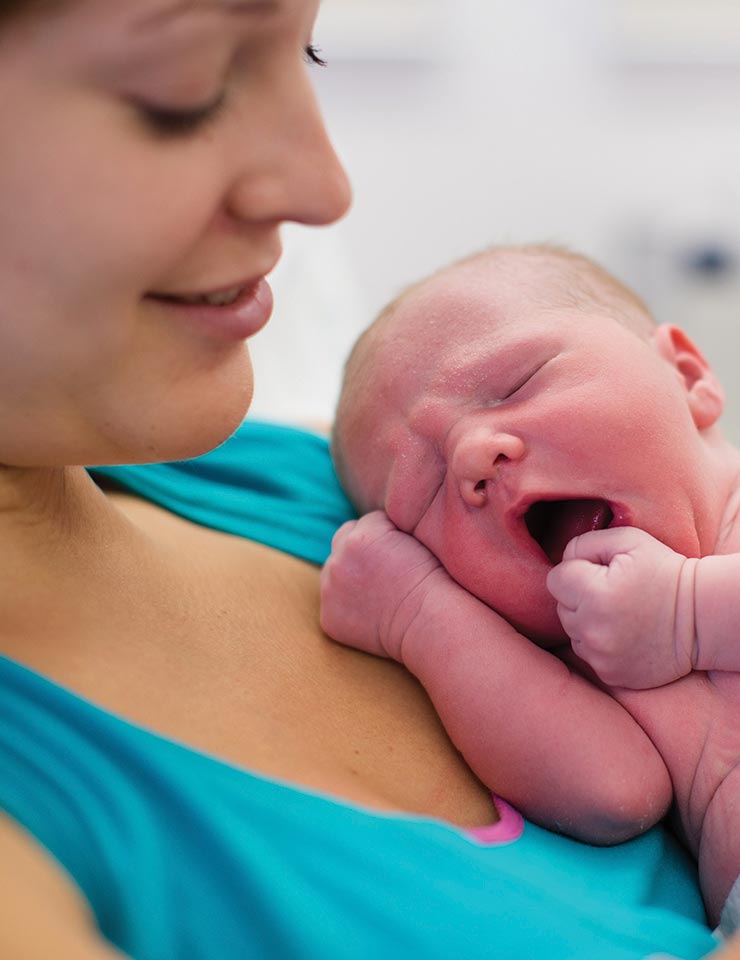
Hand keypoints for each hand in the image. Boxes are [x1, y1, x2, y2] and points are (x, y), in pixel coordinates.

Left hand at [320, 511, 446, 661]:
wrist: (428, 622)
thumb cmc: (429, 579)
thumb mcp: (411, 536)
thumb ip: (384, 528)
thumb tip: (371, 527)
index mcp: (358, 537)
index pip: (367, 522)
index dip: (386, 535)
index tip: (400, 551)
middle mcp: (338, 561)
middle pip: (343, 540)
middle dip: (360, 549)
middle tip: (384, 568)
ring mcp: (330, 591)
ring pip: (334, 570)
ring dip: (350, 574)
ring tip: (378, 590)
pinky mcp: (329, 617)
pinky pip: (334, 601)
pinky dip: (347, 604)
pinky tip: (371, 610)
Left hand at [546, 526, 697, 688]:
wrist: (700, 619)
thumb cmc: (664, 573)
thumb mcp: (628, 541)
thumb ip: (584, 544)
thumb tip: (563, 559)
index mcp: (595, 594)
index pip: (556, 579)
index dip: (576, 571)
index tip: (601, 573)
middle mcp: (594, 630)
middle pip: (562, 607)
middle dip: (580, 597)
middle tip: (614, 594)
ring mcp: (601, 657)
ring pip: (572, 632)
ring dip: (588, 621)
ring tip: (620, 614)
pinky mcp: (610, 674)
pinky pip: (587, 654)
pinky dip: (599, 644)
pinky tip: (624, 634)